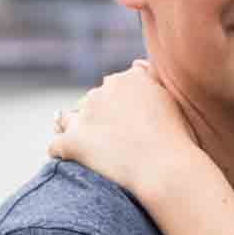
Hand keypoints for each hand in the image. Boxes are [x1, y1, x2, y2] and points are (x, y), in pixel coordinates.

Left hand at [48, 62, 208, 202]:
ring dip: (74, 130)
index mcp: (129, 79)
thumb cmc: (177, 140)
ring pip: (68, 118)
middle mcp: (103, 91)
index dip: (119, 103)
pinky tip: (69, 163)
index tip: (125, 121)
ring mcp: (85, 115)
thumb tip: (136, 64)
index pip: (115, 85)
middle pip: (92, 100)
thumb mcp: (172, 101)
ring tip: (84, 149)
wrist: (165, 170)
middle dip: (97, 116)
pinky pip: (56, 146)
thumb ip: (152, 80)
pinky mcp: (71, 141)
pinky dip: (62, 154)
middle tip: (111, 139)